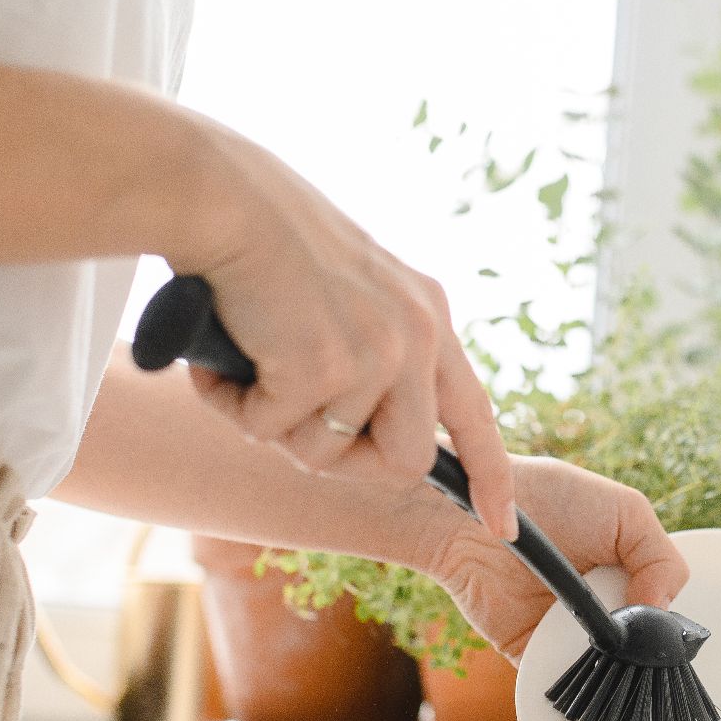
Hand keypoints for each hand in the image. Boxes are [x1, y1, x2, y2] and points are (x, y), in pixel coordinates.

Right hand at [167, 118, 517, 537]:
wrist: (220, 197)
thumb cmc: (264, 243)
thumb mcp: (348, 294)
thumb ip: (373, 353)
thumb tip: (361, 433)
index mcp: (428, 314)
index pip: (475, 413)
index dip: (488, 474)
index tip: (499, 523)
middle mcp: (418, 332)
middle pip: (407, 461)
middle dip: (347, 463)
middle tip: (292, 426)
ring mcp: (377, 350)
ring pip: (328, 452)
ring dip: (277, 427)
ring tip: (248, 369)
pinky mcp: (325, 364)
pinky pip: (273, 430)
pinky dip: (236, 408)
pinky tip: (224, 359)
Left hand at [418, 457, 689, 661]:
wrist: (474, 514)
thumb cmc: (549, 497)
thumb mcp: (627, 512)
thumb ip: (660, 559)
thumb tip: (661, 612)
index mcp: (626, 577)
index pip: (660, 616)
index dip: (664, 627)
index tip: (660, 631)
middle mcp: (599, 608)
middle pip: (635, 651)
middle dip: (639, 657)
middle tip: (635, 652)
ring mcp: (564, 632)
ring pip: (600, 672)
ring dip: (609, 676)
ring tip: (611, 668)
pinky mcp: (529, 650)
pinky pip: (556, 681)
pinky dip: (571, 688)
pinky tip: (586, 687)